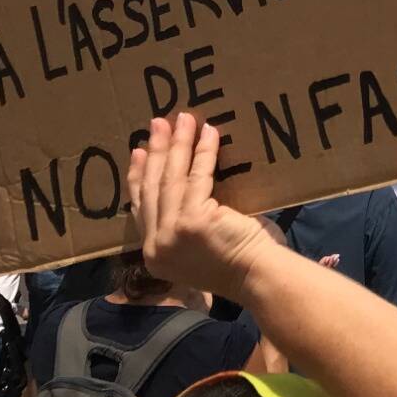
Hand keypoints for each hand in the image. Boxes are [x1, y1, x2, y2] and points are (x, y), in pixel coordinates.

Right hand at [128, 114, 274, 298]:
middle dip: (155, 152)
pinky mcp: (192, 221)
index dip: (139, 176)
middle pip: (152, 188)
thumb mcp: (197, 246)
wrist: (257, 277)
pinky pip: (198, 177)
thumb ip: (183, 224)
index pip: (140, 208)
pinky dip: (203, 152)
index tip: (140, 151)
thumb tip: (185, 186)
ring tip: (182, 119)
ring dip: (177, 144)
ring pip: (171, 179)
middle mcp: (156, 246)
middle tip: (158, 123)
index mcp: (154, 254)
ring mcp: (172, 233)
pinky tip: (208, 133)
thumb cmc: (238, 262)